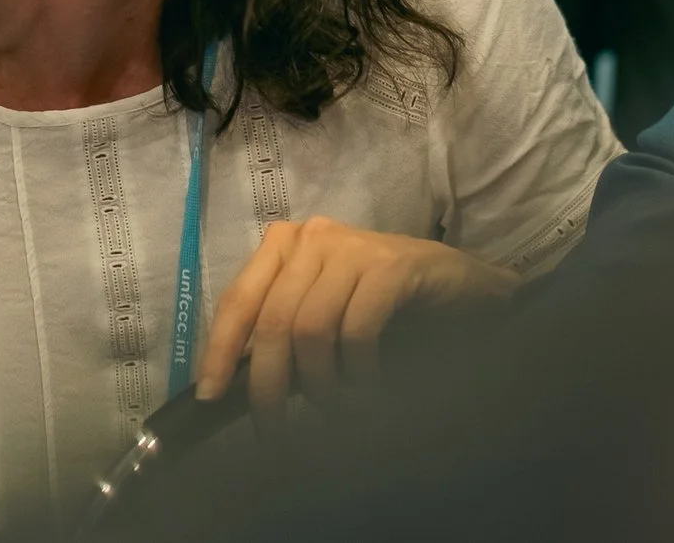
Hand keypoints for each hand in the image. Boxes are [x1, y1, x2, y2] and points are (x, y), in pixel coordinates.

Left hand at [194, 216, 516, 411]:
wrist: (462, 290)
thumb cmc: (386, 308)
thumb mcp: (325, 317)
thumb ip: (285, 337)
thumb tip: (240, 388)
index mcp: (285, 247)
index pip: (239, 300)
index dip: (220, 351)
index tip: (210, 398)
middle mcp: (312, 238)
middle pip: (272, 321)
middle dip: (269, 387)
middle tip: (276, 434)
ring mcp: (352, 248)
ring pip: (310, 329)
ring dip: (321, 386)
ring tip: (338, 410)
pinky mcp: (391, 265)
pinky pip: (357, 330)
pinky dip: (358, 372)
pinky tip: (368, 389)